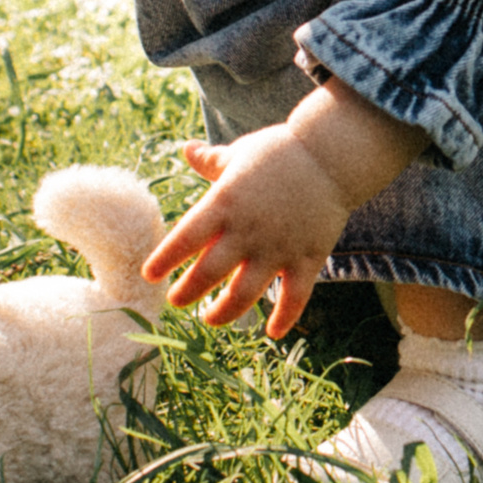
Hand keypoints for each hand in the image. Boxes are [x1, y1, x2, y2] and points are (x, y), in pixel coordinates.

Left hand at [143, 78, 428, 338]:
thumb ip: (211, 161)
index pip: (186, 236)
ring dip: (224, 312)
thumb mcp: (240, 153)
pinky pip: (295, 297)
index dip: (165, 258)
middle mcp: (248, 230)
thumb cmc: (281, 151)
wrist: (332, 155)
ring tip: (210, 319)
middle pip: (209, 272)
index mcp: (225, 202)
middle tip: (175, 301)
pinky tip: (272, 332)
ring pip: (245, 293)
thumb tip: (186, 149)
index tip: (149, 274)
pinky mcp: (307, 258)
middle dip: (188, 291)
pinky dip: (285, 318)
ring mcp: (278, 248)